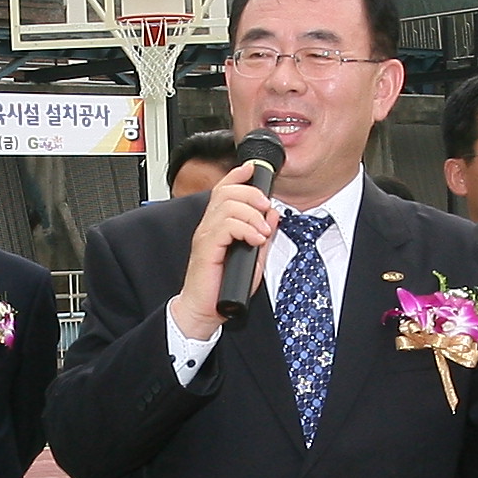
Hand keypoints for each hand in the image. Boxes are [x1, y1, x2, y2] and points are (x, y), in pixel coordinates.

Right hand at [168, 179, 282, 343]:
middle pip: (227, 192)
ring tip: (262, 233)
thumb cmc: (223, 286)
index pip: (223, 189)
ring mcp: (206, 236)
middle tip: (266, 208)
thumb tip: (273, 214)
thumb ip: (262, 233)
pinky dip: (246, 229)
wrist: (204, 309)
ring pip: (228, 206)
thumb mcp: (253, 256)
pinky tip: (255, 241)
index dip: (237, 175)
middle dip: (252, 194)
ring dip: (252, 215)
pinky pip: (226, 226)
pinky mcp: (206, 248)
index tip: (253, 169)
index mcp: (217, 224)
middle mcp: (208, 226)